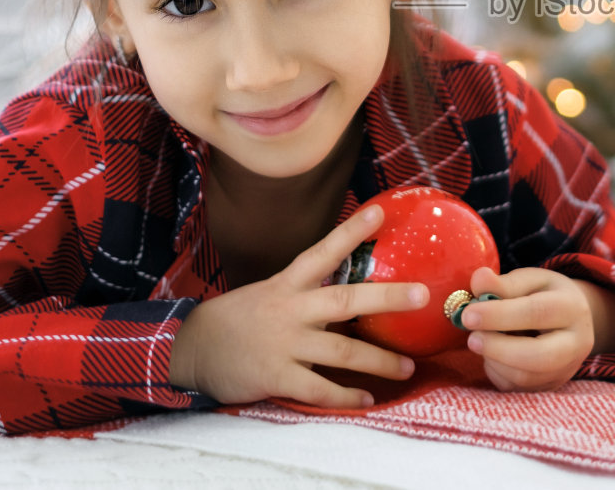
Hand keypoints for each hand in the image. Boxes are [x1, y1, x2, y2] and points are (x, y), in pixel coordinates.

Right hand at [168, 204, 427, 406]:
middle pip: (345, 300)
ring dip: (378, 361)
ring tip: (408, 368)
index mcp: (288, 284)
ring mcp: (284, 343)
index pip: (323, 252)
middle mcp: (290, 310)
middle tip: (422, 294)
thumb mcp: (269, 293)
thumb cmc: (239, 320)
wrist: (191, 350)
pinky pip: (318, 388)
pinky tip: (367, 400)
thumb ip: (305, 291)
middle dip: (386, 296)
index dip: (351, 232)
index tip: (380, 214)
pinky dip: (345, 396)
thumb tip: (348, 285)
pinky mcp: (276, 376)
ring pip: (341, 351)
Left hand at [460, 266, 594, 392]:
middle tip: (471, 338)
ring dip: (494, 361)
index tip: (468, 315)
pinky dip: (496, 371)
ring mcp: (565, 370)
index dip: (499, 315)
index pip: (536, 313)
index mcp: (572, 308)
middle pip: (538, 356)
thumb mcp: (530, 281)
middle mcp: (576, 343)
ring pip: (525, 377)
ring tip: (480, 341)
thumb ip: (503, 283)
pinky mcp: (549, 387)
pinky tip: (493, 354)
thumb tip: (479, 279)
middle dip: (498, 348)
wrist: (571, 322)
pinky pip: (515, 388)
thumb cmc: (545, 295)